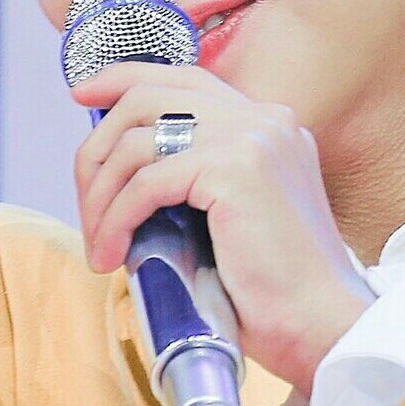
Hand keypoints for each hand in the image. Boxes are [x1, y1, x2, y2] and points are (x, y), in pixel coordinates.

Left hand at [71, 63, 375, 397]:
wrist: (321, 326)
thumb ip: (196, 178)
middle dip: (99, 149)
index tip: (84, 96)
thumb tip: (122, 168)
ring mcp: (252, 137)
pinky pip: (145, 182)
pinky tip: (113, 253)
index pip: (184, 78)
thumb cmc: (274, 290)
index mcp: (269, 124)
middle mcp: (265, 118)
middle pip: (148, 98)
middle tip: (86, 205)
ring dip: (101, 195)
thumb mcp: (233, 215)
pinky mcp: (235, 168)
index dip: (125, 78)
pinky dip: (116, 218)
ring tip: (99, 244)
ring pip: (137, 141)